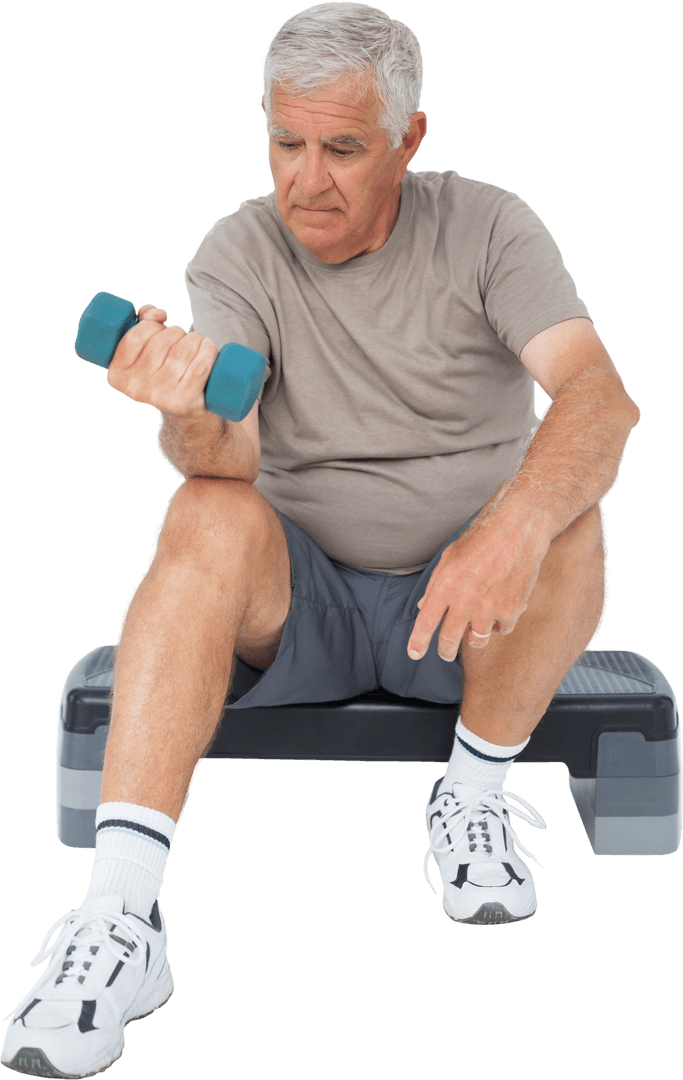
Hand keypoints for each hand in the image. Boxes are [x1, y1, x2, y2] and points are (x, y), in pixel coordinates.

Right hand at [106, 304, 218, 420]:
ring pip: (182, 351)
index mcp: (117, 375)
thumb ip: (143, 322)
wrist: (184, 410)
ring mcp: (159, 397)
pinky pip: (200, 366)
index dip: (151, 325)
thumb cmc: (163, 370)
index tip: (159, 328)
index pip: (134, 337)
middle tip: (181, 339)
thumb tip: (158, 314)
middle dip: (176, 332)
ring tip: (196, 343)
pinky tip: (208, 348)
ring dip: (194, 339)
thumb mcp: (144, 350)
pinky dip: (208, 351)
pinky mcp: (183, 402)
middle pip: (160, 343)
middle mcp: (135, 388)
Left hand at [406, 518, 546, 660]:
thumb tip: (424, 607)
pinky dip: (499, 624)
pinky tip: (499, 610)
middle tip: (445, 654)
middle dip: (445, 651)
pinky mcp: (510, 610)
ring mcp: (488, 608)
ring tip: (474, 630)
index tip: (414, 654)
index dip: (418, 642)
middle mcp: (464, 600)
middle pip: (449, 640)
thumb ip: (436, 585)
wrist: (516, 529)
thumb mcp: (450, 557)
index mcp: (445, 586)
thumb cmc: (480, 541)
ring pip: (476, 641)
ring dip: (473, 639)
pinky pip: (501, 630)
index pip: (426, 622)